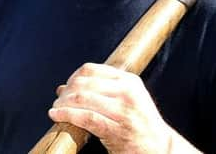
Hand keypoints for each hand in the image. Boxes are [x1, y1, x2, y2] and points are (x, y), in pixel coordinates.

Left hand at [49, 63, 172, 153]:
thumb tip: (63, 87)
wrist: (160, 148)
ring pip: (83, 99)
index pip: (91, 69)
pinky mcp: (116, 130)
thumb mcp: (128, 99)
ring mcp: (123, 111)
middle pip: (84, 83)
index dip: (73, 76)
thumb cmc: (140, 124)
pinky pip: (86, 118)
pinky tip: (56, 115)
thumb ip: (101, 91)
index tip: (66, 86)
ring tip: (55, 108)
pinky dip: (67, 115)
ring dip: (63, 103)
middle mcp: (127, 92)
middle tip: (58, 100)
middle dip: (66, 91)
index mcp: (130, 80)